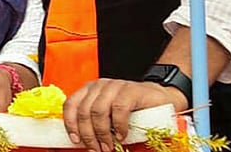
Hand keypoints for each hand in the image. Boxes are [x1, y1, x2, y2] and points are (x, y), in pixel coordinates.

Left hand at [63, 79, 187, 151]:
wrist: (159, 99)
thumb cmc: (131, 110)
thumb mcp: (108, 116)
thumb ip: (95, 122)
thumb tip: (83, 141)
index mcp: (89, 90)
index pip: (71, 104)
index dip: (70, 124)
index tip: (76, 140)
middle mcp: (99, 85)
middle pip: (84, 111)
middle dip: (88, 134)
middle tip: (96, 149)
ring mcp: (115, 85)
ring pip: (98, 111)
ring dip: (102, 133)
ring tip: (108, 146)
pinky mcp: (131, 90)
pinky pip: (119, 109)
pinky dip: (118, 126)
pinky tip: (121, 136)